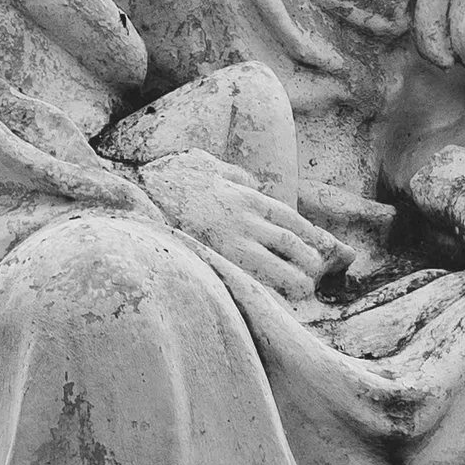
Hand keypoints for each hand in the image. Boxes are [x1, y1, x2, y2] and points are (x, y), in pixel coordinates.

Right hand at [137, 148, 341, 302]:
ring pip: (276, 268)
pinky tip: (269, 300)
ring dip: (293, 282)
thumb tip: (251, 181)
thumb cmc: (171, 177)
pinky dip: (264, 291)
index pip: (294, 221)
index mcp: (247, 197)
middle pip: (292, 246)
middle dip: (309, 264)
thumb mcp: (209, 164)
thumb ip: (234, 174)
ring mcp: (229, 242)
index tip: (327, 251)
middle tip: (313, 278)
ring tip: (299, 293)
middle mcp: (245, 219)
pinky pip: (248, 281)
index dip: (314, 239)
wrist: (137, 191)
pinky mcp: (213, 260)